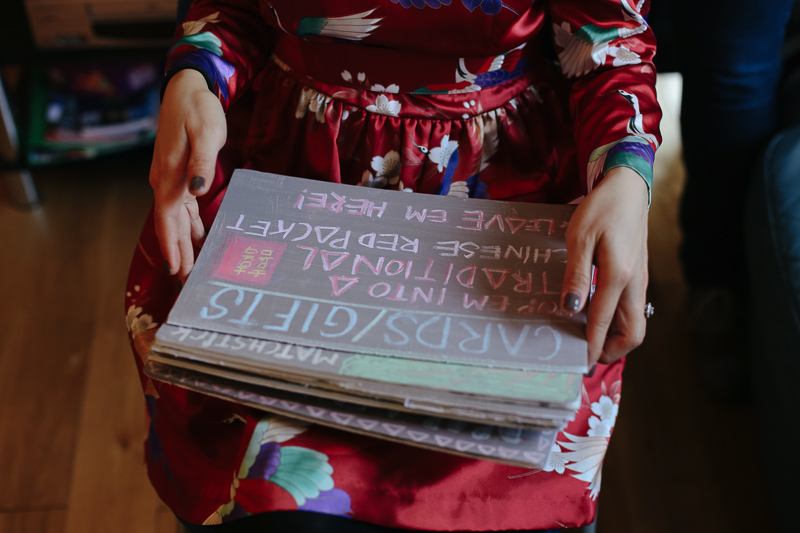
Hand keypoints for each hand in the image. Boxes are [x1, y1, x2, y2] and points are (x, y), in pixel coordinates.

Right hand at [150, 69, 226, 281]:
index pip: (167, 220)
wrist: (186, 89)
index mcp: (170, 176)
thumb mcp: (207, 133)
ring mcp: (169, 178)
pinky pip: (181, 207)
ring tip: (191, 267)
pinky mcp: (177, 174)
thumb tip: (197, 191)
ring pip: (175, 219)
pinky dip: (187, 225)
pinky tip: (197, 238)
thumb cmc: (198, 109)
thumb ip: (202, 163)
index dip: (171, 247)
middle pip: (170, 226)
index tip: (176, 271)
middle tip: (187, 281)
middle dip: (178, 253)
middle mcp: (165, 181)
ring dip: (182, 243)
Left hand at [560, 167, 649, 365]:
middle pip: (633, 334)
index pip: (603, 322)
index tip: (580, 363)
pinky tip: (595, 315)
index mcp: (620, 275)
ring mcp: (640, 281)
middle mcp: (635, 283)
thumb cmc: (601, 209)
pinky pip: (631, 310)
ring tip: (586, 338)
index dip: (591, 346)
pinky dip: (616, 322)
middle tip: (585, 354)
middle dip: (610, 350)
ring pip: (635, 324)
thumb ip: (576, 275)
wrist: (627, 187)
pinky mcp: (639, 276)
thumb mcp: (580, 238)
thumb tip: (571, 309)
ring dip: (614, 337)